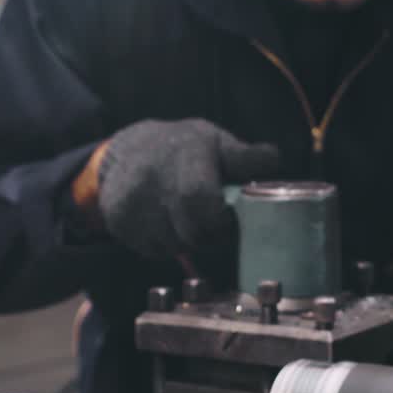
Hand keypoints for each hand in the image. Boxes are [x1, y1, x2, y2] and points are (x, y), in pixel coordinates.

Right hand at [94, 119, 279, 260]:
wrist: (127, 149)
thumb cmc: (183, 148)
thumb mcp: (214, 141)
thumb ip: (243, 156)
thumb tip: (274, 159)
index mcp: (186, 153)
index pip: (200, 198)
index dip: (219, 220)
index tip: (227, 220)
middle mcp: (153, 176)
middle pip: (189, 231)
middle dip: (209, 237)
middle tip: (214, 229)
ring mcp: (132, 200)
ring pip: (173, 246)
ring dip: (187, 242)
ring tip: (187, 221)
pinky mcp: (117, 220)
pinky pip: (153, 251)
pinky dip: (165, 246)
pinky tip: (165, 224)